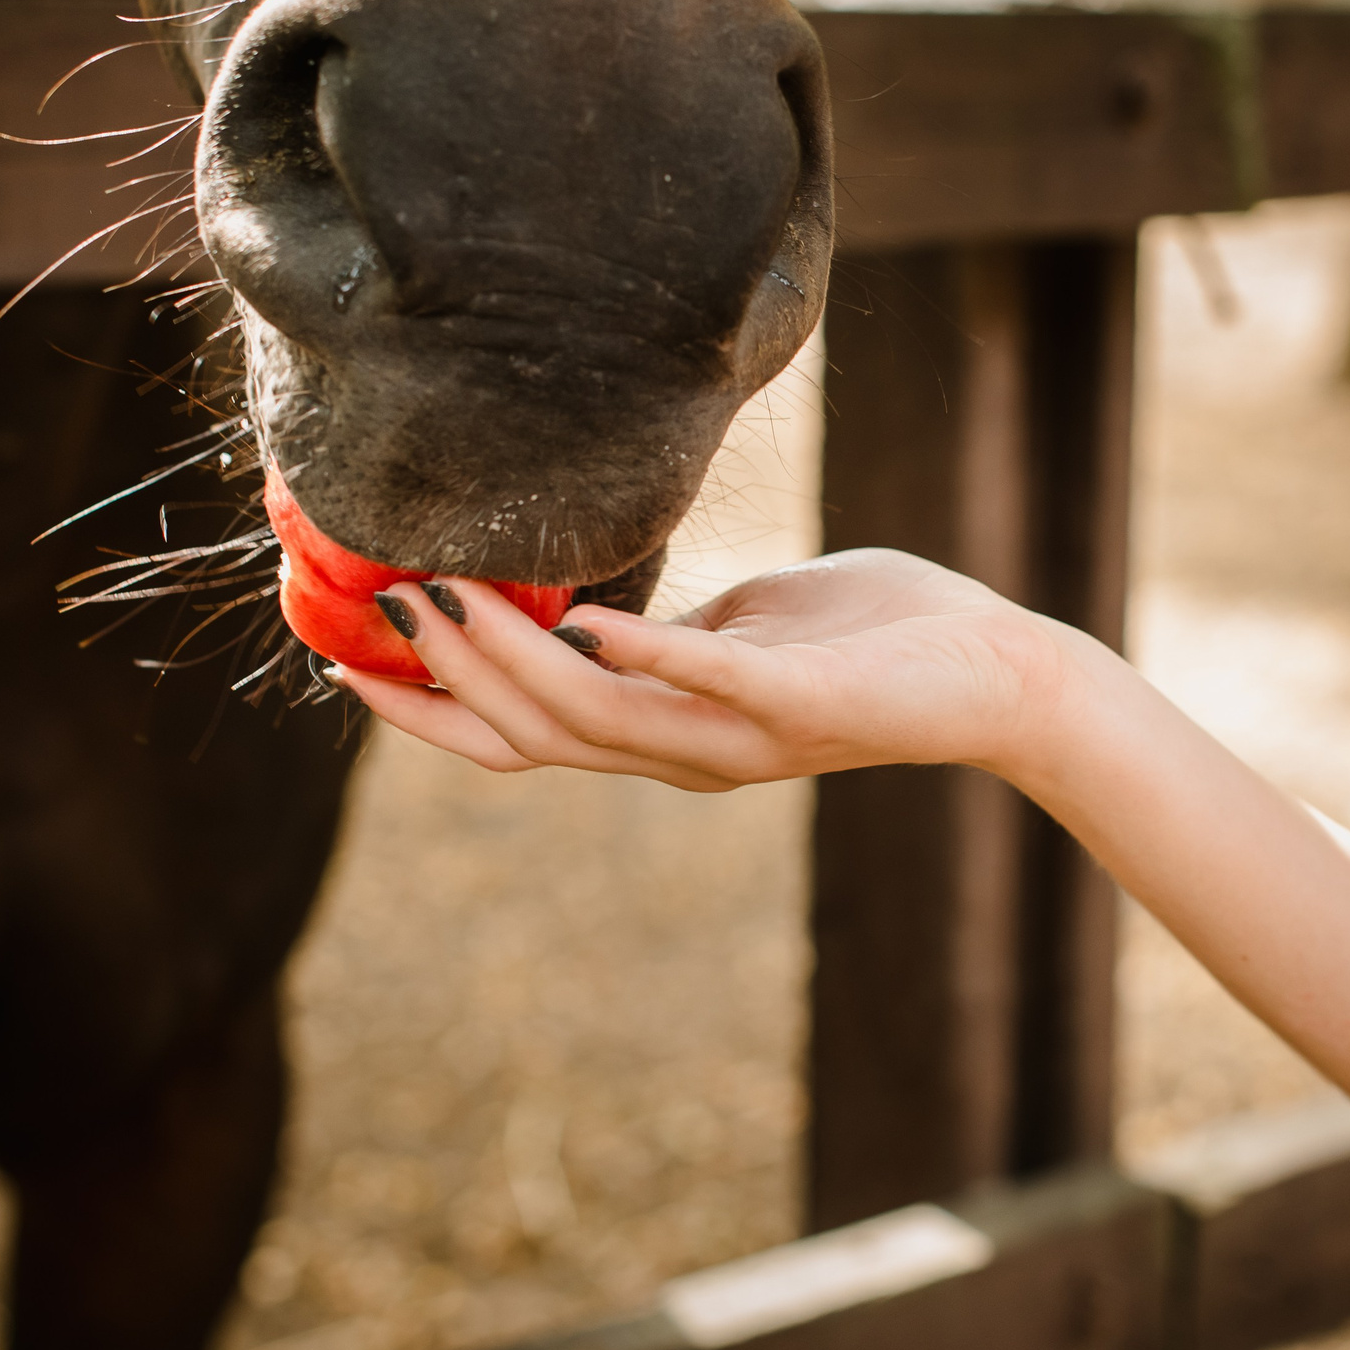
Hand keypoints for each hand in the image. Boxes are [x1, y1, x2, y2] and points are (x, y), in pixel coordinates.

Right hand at [332, 548, 1088, 790]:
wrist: (1003, 672)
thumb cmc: (881, 639)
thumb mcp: (751, 629)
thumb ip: (676, 635)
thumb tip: (602, 612)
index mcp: (667, 734)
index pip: (522, 739)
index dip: (433, 714)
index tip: (347, 668)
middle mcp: (688, 755)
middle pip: (535, 736)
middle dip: (448, 678)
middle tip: (378, 610)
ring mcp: (741, 738)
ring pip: (593, 718)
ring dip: (511, 657)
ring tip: (445, 594)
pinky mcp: (801, 706)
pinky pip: (705, 686)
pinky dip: (642, 655)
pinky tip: (583, 619)